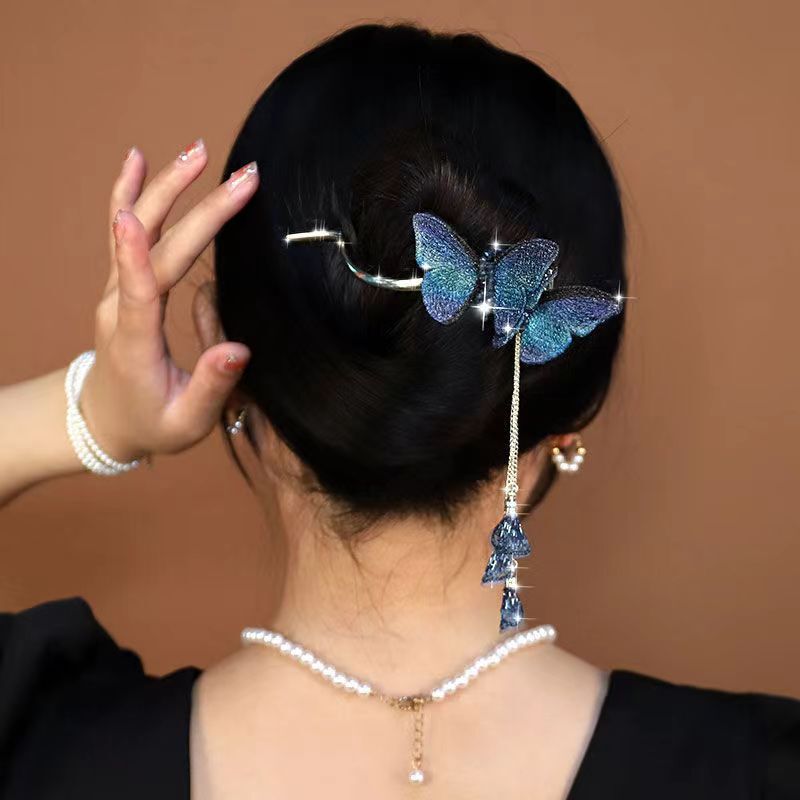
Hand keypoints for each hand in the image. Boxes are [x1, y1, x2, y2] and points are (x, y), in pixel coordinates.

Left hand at [79, 139, 258, 463]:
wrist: (104, 417)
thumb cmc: (151, 422)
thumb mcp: (187, 422)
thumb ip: (212, 387)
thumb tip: (238, 349)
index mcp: (136, 344)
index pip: (138, 295)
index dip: (135, 256)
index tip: (136, 217)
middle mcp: (120, 308)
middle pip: (156, 248)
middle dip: (200, 210)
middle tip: (243, 178)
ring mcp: (116, 290)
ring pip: (138, 226)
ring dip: (166, 187)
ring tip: (197, 150)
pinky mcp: (121, 281)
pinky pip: (124, 228)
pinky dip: (131, 191)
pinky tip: (140, 159)